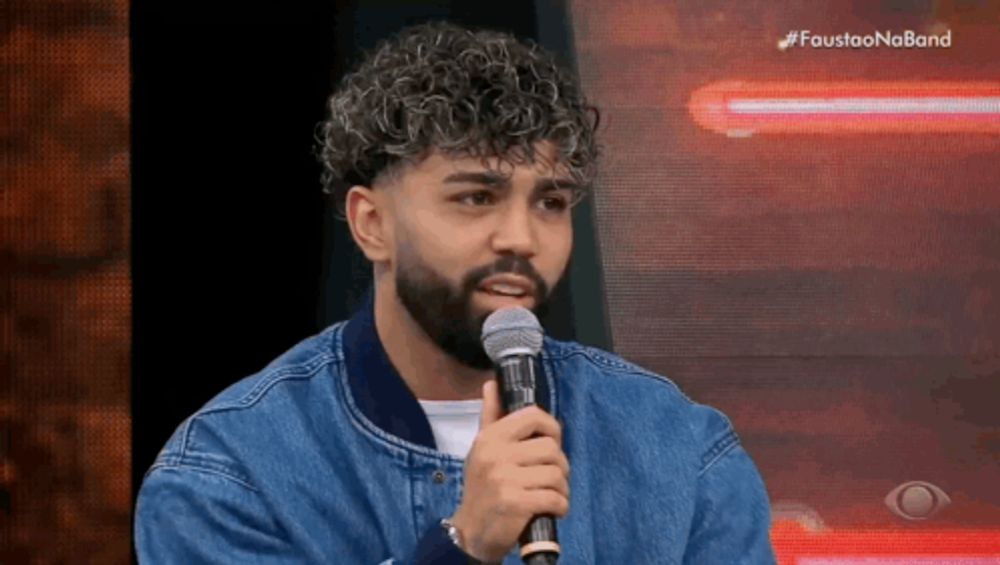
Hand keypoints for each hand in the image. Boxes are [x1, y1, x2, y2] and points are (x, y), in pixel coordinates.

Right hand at [450, 380, 569, 562]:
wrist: (470, 533)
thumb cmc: (481, 489)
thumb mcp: (481, 451)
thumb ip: (491, 417)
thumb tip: (492, 384)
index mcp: (490, 437)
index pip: (533, 416)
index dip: (551, 428)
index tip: (551, 443)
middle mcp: (496, 454)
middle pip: (551, 448)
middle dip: (560, 465)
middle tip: (552, 478)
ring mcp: (505, 479)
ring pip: (557, 474)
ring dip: (562, 488)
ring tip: (551, 495)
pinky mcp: (516, 503)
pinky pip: (555, 498)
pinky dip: (561, 507)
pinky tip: (552, 510)